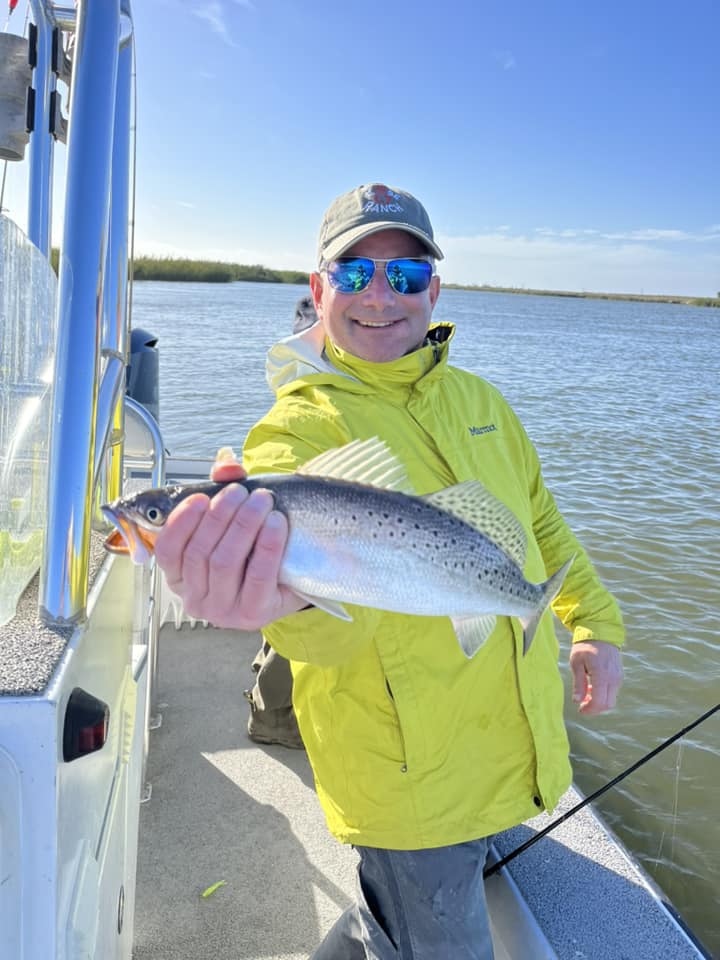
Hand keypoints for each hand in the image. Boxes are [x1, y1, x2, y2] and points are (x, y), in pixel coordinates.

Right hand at [154, 455, 306, 629]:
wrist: (291, 579)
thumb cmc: (252, 551)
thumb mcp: (232, 520)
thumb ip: (224, 489)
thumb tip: (226, 464)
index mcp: (180, 577)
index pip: (167, 551)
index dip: (181, 522)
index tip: (201, 498)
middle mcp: (196, 599)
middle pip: (199, 553)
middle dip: (220, 516)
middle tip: (240, 492)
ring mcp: (223, 611)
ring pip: (225, 563)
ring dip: (244, 525)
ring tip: (262, 501)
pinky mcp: (254, 614)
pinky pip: (258, 576)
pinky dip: (267, 546)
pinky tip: (276, 523)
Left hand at [569, 640, 622, 714]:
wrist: (601, 632)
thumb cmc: (585, 646)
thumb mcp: (576, 663)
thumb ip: (578, 683)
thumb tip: (577, 701)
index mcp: (602, 675)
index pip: (600, 702)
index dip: (590, 710)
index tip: (580, 709)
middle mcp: (613, 678)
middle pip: (608, 705)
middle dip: (594, 708)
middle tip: (582, 704)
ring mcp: (618, 677)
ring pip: (611, 699)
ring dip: (599, 701)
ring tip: (585, 692)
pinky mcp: (619, 676)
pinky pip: (613, 691)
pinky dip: (603, 694)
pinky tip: (592, 686)